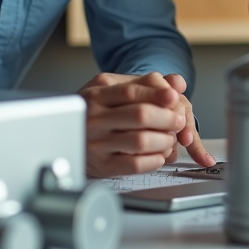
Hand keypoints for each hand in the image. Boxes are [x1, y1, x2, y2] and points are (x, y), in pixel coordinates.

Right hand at [79, 72, 210, 176]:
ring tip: (170, 138)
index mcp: (97, 95)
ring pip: (141, 141)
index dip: (157, 95)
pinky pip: (135, 165)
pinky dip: (155, 159)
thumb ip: (147, 83)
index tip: (174, 97)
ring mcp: (96, 144)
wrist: (69, 135)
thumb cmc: (100, 109)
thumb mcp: (115, 87)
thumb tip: (178, 83)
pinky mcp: (102, 165)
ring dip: (165, 140)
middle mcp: (94, 119)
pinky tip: (159, 154)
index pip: (131, 92)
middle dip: (168, 118)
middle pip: (140, 115)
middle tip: (179, 121)